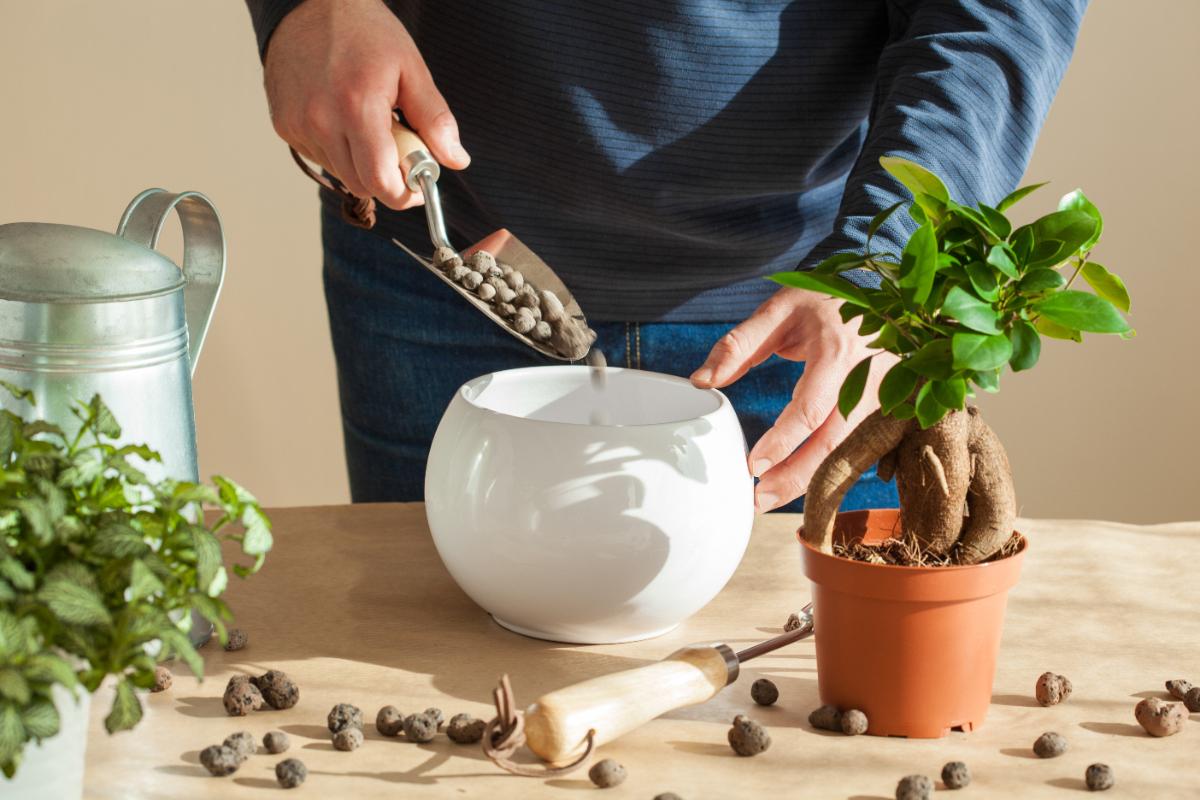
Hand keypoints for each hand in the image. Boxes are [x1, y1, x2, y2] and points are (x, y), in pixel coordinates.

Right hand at [263, 0, 469, 208]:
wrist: (307, 4)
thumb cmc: (363, 31)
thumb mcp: (411, 69)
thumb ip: (434, 119)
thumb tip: (455, 160)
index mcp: (357, 107)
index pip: (380, 182)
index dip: (404, 193)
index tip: (417, 184)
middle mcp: (321, 121)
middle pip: (361, 185)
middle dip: (386, 178)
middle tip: (398, 149)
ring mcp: (298, 125)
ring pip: (341, 174)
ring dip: (361, 164)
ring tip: (369, 125)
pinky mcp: (284, 126)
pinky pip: (320, 158)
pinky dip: (338, 150)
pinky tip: (343, 119)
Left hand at [690, 287, 895, 512]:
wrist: (876, 296)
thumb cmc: (823, 302)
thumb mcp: (778, 311)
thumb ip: (739, 344)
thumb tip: (702, 380)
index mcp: (837, 354)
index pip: (810, 409)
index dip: (782, 442)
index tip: (752, 465)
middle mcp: (864, 382)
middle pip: (830, 443)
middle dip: (795, 477)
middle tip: (758, 499)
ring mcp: (877, 399)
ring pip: (843, 452)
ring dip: (807, 479)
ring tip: (768, 497)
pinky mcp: (878, 411)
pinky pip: (850, 447)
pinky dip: (822, 468)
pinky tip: (795, 482)